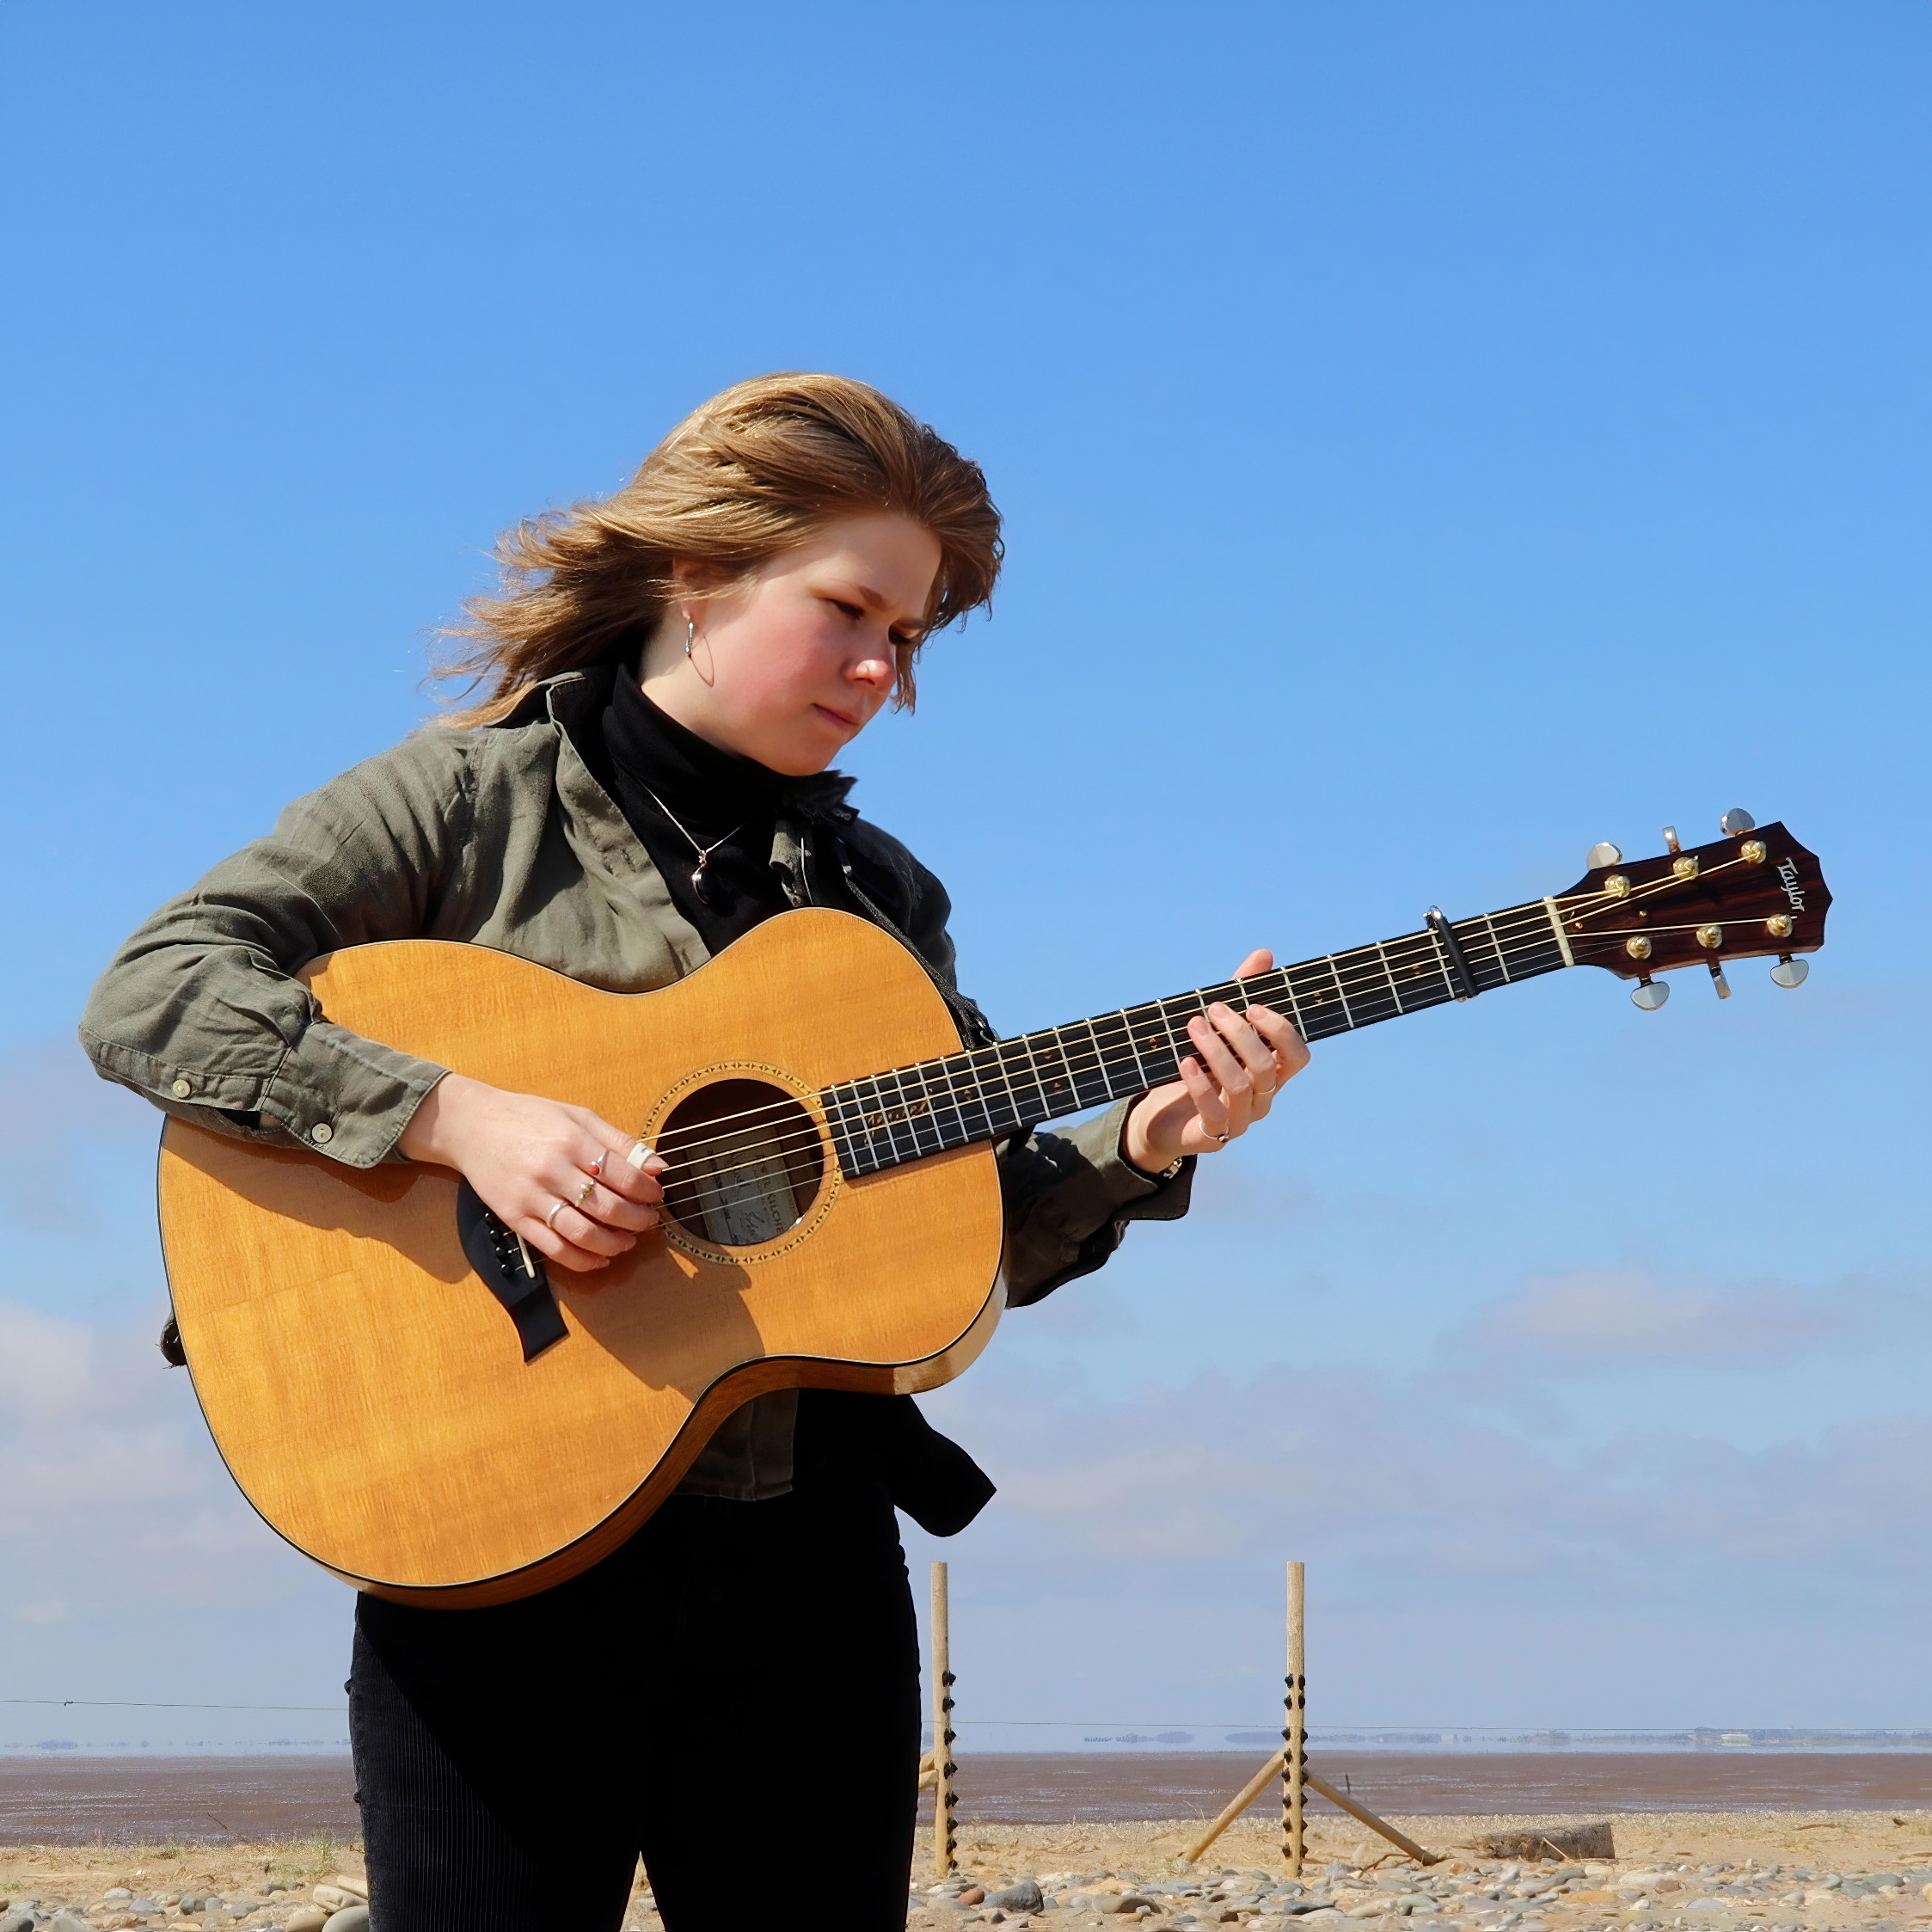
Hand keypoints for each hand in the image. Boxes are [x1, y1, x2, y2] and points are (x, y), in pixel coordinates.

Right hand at [398, 1072, 665, 1273]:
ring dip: (615, 1244)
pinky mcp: (515, 1219)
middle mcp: (552, 1171)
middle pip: (608, 1208)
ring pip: (583, 1234)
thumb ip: (620, 1142)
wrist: (473, 1127)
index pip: (623, 1176)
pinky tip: (600, 1257)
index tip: (656, 1195)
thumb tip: (658, 1167)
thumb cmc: (530, 1118)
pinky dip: (583, 1260)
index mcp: (572, 1141)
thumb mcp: (578, 1116)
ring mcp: (531, 1198)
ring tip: (629, 1240)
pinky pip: (554, 1249)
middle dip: (638, 1219)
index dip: (648, 1191)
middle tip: (649, 1220)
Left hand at [1123, 949, 1308, 1172]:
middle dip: (1241, 1034)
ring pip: (1241, 1086)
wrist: (1162, 1117)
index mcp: (1270, 1072)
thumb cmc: (1198, 1067)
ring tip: (1194, 1026)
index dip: (1282, 1031)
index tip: (1253, 1006)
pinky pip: (1213, 1111)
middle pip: (1266, 1067)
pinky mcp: (1212, 1135)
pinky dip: (1199, 1084)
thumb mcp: (1218, 1028)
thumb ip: (1242, 993)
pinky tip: (1185, 1061)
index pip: (1298, 1056)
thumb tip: (1265, 954)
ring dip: (1217, 1051)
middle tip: (1214, 1009)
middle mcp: (1262, 1098)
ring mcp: (1240, 1120)